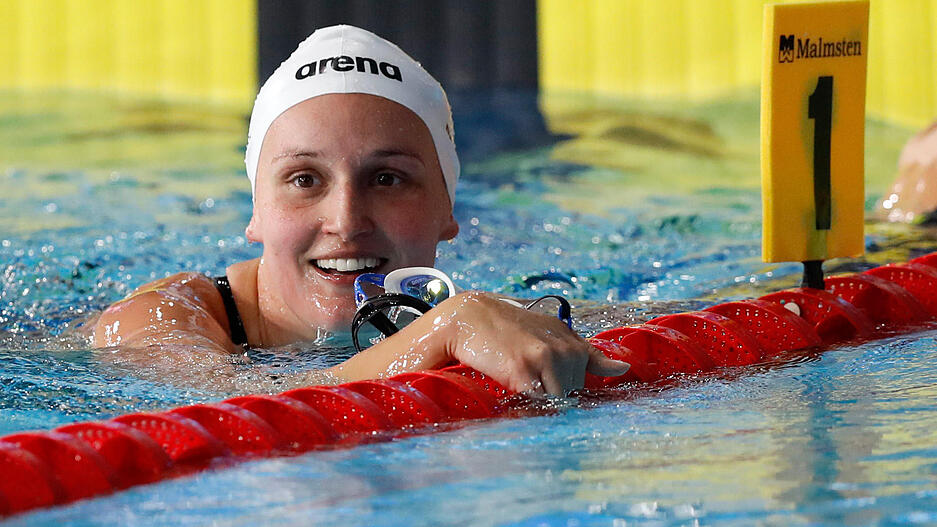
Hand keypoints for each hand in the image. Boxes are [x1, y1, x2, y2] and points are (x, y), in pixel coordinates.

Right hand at [433, 292, 629, 395]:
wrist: (469, 317)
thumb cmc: (510, 330)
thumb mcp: (553, 334)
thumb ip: (589, 354)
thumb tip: (625, 368)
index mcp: (574, 343)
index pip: (582, 382)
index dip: (565, 389)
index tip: (547, 384)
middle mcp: (565, 350)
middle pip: (569, 396)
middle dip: (549, 394)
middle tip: (524, 375)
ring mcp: (546, 360)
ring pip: (555, 402)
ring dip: (537, 402)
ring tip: (516, 379)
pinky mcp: (524, 371)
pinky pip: (537, 404)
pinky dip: (526, 406)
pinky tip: (510, 388)